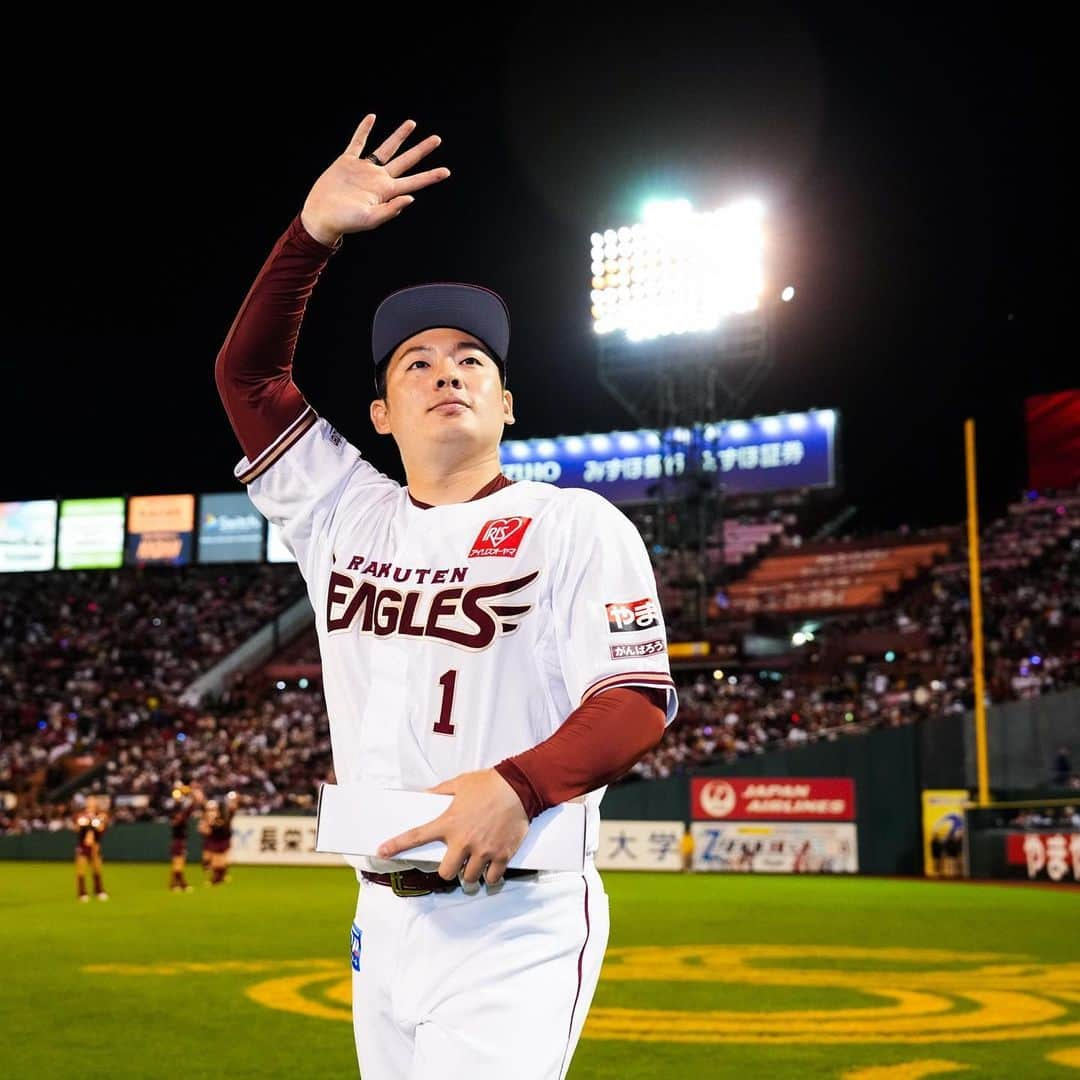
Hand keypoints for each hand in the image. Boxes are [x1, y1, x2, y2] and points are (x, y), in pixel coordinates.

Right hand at [300, 114, 450, 246]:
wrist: (321, 216)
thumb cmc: (345, 222)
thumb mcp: (370, 219)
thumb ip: (391, 210)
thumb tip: (411, 198)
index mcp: (386, 191)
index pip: (414, 182)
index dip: (430, 177)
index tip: (446, 171)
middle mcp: (378, 178)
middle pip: (405, 160)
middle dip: (422, 150)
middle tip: (437, 139)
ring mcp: (364, 169)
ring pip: (386, 148)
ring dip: (399, 136)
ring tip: (412, 123)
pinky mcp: (347, 162)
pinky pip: (358, 142)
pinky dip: (363, 129)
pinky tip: (371, 117)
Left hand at [377, 769, 528, 885]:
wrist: (519, 787)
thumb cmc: (490, 784)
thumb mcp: (460, 783)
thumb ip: (440, 792)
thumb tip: (426, 794)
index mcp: (449, 823)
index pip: (416, 836)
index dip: (396, 845)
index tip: (382, 852)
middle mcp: (463, 841)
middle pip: (446, 873)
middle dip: (449, 871)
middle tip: (455, 864)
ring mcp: (483, 851)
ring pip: (469, 879)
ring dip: (470, 876)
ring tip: (474, 868)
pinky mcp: (501, 855)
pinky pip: (492, 878)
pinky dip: (491, 878)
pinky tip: (491, 872)